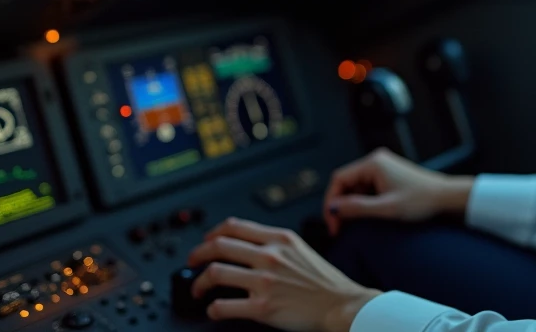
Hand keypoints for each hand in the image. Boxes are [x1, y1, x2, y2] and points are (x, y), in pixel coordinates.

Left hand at [187, 217, 380, 331]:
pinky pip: (224, 306)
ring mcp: (264, 281)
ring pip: (216, 273)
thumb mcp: (301, 249)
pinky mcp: (263, 307)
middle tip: (193, 263)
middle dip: (197, 254)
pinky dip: (212, 308)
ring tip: (198, 289)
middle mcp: (270, 256)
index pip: (234, 226)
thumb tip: (249, 246)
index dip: (212, 232)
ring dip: (199, 282)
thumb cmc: (325, 281)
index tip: (206, 241)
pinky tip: (214, 309)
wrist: (342, 304)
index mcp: (279, 239)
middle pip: (218, 246)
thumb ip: (275, 245)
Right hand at [323, 147, 473, 235]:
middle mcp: (376, 161)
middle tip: (339, 229)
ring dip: (352, 205)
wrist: (446, 197)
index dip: (331, 202)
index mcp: (373, 163)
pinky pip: (367, 188)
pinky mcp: (388, 175)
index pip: (339, 179)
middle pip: (346, 182)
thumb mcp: (386, 208)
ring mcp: (383, 167)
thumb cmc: (421, 200)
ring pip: (356, 186)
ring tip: (352, 225)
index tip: (333, 223)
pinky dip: (363, 202)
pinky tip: (365, 216)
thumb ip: (357, 208)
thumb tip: (333, 209)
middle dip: (340, 205)